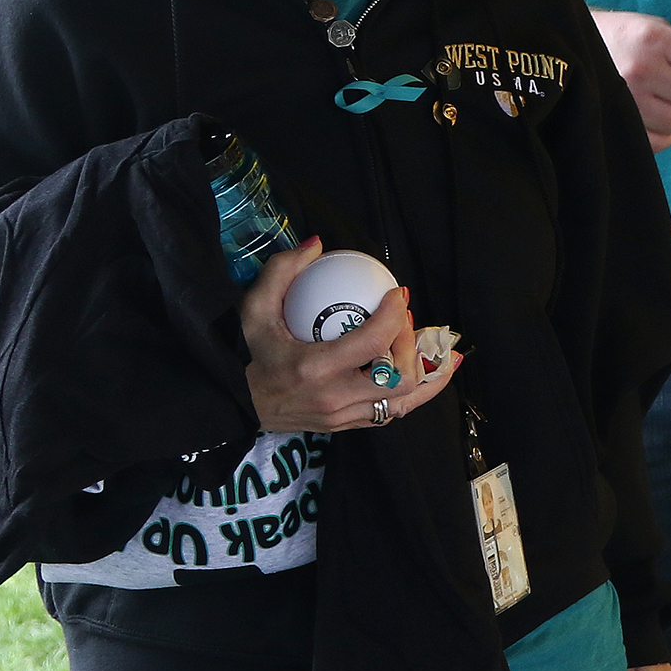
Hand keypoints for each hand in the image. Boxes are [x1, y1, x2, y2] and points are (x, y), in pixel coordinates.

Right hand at [242, 240, 456, 432]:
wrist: (237, 404)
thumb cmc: (249, 353)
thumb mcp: (254, 310)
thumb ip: (281, 272)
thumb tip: (316, 244)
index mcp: (314, 369)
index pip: (372, 342)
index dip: (395, 316)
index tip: (398, 294)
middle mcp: (334, 398)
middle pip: (397, 376)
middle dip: (411, 344)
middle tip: (405, 318)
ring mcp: (344, 417)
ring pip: (403, 400)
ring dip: (423, 371)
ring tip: (433, 346)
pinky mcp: (348, 426)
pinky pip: (393, 412)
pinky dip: (416, 392)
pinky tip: (431, 372)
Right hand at [594, 10, 670, 153]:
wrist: (562, 52)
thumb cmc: (618, 38)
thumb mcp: (649, 28)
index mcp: (653, 39)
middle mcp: (642, 69)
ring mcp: (629, 101)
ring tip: (659, 98)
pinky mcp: (620, 126)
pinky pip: (664, 141)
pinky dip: (662, 131)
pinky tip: (648, 114)